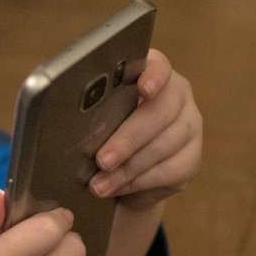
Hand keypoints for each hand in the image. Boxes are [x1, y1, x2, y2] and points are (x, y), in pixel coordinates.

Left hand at [89, 48, 202, 210]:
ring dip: (129, 168)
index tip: (143, 89)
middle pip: (160, 112)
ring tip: (100, 184)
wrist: (119, 168)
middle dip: (128, 139)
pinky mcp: (192, 158)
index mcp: (150, 74)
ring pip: (165, 145)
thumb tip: (63, 119)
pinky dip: (141, 182)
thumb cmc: (98, 132)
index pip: (158, 66)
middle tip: (102, 160)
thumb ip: (85, 110)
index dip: (153, 76)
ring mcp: (189, 126)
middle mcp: (177, 95)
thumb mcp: (89, 116)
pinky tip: (119, 188)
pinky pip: (172, 170)